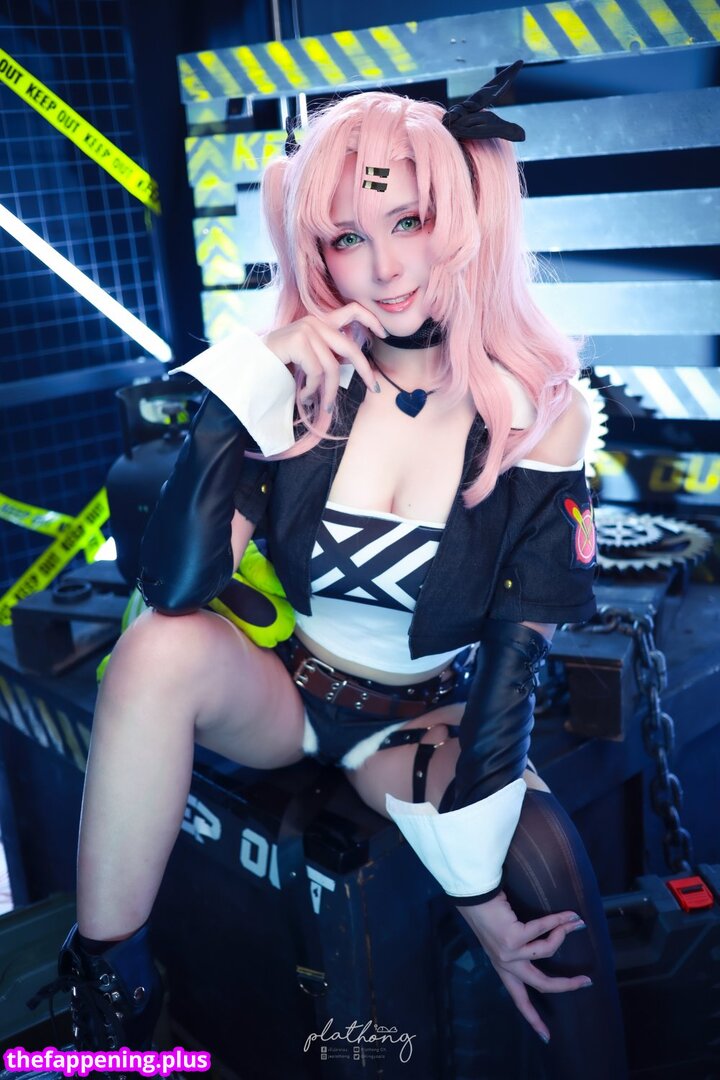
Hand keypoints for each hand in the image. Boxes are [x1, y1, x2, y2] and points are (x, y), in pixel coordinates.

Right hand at [262, 303, 385, 411]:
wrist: (250, 368)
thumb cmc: (280, 365)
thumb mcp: (310, 358)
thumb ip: (330, 354)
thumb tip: (353, 362)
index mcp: (319, 322)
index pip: (352, 311)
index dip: (371, 320)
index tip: (384, 334)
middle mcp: (315, 322)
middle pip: (350, 347)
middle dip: (365, 370)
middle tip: (375, 388)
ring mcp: (306, 330)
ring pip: (332, 367)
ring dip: (329, 391)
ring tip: (322, 403)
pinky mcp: (299, 341)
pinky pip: (317, 371)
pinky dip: (313, 389)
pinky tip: (305, 396)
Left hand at [458, 890, 590, 1044]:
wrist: (474, 896)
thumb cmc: (490, 913)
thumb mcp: (505, 938)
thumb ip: (520, 949)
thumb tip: (552, 943)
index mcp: (503, 968)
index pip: (519, 999)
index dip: (533, 1019)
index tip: (546, 1038)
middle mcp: (506, 964)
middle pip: (541, 984)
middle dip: (567, 984)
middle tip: (587, 981)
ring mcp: (509, 952)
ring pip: (547, 950)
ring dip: (564, 934)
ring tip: (574, 922)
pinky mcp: (513, 937)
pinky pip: (544, 929)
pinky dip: (559, 921)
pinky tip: (570, 916)